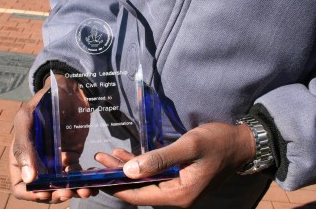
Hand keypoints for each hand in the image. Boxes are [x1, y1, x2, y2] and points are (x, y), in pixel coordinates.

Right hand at [9, 74, 95, 202]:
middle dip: (56, 195)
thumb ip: (24, 147)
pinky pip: (76, 174)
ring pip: (62, 186)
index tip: (46, 194)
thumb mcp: (27, 119)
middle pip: (44, 191)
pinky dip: (83, 181)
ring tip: (85, 190)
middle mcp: (38, 163)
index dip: (32, 195)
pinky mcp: (72, 156)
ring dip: (73, 191)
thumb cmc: (42, 102)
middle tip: (70, 192)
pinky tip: (92, 182)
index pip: (21, 187)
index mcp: (21, 157)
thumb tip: (29, 179)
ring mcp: (55, 161)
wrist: (66, 89)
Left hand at [96, 122, 254, 207]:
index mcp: (179, 194)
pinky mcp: (180, 180)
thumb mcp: (188, 147)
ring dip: (127, 169)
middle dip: (118, 175)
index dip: (117, 185)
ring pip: (146, 182)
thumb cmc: (217, 142)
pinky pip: (155, 176)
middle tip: (99, 159)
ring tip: (107, 156)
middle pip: (139, 189)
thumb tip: (129, 171)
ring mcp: (179, 189)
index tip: (98, 174)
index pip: (139, 195)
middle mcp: (177, 197)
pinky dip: (141, 166)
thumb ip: (159, 159)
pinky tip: (127, 155)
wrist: (241, 143)